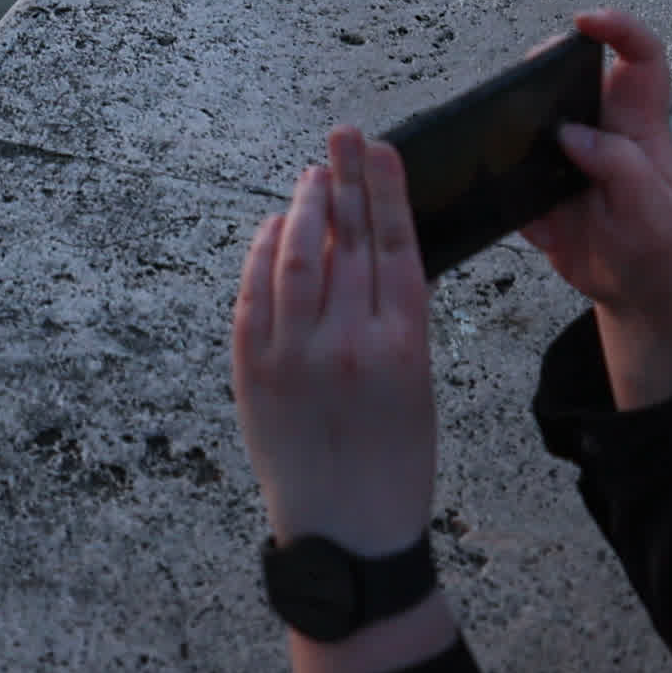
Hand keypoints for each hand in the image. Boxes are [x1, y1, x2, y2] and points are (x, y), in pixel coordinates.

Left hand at [231, 131, 437, 556]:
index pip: (394, 246)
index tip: (380, 148)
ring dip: (304, 210)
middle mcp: (348, 344)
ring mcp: (294, 357)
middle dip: (344, 181)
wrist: (348, 537)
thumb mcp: (418, 387)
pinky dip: (263, 255)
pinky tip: (275, 227)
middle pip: (347, 240)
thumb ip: (395, 318)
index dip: (385, 190)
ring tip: (310, 175)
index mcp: (403, 348)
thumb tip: (366, 247)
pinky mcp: (253, 374)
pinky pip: (253, 296)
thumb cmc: (394, 465)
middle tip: (342, 136)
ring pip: (297, 259)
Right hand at [519, 12, 671, 407]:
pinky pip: (510, 169)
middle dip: (545, 66)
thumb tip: (572, 134)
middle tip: (523, 83)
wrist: (638, 297)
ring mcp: (567, 158)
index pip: (640, 59)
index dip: (619, 29)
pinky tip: (504, 194)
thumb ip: (622, 169)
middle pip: (573, 76)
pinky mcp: (539, 188)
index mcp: (639, 127)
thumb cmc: (659, 250)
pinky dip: (500, 175)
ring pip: (533, 116)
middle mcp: (601, 131)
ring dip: (513, 118)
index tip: (586, 23)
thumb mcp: (655, 214)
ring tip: (500, 132)